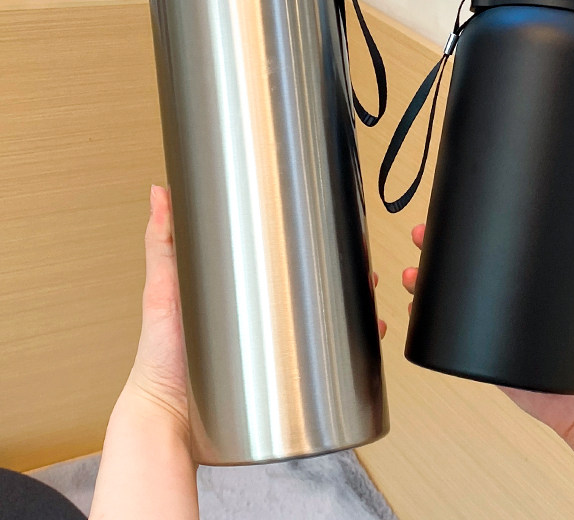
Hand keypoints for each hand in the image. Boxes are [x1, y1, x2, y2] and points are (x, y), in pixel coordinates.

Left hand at [91, 186, 385, 519]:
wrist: (169, 421)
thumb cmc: (160, 357)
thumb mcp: (162, 290)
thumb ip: (162, 242)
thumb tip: (160, 194)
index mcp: (240, 294)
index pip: (283, 262)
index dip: (311, 247)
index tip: (331, 231)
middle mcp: (263, 320)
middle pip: (313, 292)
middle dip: (345, 278)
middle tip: (363, 271)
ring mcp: (276, 348)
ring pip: (325, 325)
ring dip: (354, 314)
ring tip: (370, 304)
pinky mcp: (284, 379)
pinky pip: (325, 364)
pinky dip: (351, 353)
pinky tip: (365, 342)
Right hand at [402, 183, 573, 449]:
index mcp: (534, 269)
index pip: (495, 235)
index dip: (470, 217)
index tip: (454, 200)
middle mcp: (509, 291)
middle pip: (466, 261)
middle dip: (437, 245)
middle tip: (423, 234)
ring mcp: (494, 320)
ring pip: (450, 295)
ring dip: (425, 280)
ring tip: (414, 275)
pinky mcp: (485, 350)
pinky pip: (449, 332)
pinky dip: (427, 320)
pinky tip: (417, 309)